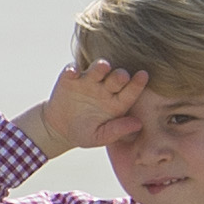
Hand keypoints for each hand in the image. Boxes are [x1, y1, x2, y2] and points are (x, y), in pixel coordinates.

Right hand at [21, 59, 145, 155]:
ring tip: (103, 66)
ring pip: (96, 70)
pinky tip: (73, 72)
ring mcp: (88, 81)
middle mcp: (105, 88)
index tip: (143, 75)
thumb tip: (138, 124)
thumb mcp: (99, 136)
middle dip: (119, 76)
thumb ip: (117, 131)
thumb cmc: (84, 133)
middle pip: (115, 78)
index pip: (130, 92)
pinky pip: (72, 70)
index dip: (137, 84)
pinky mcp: (70, 78)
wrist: (60, 129)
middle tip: (122, 75)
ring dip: (99, 67)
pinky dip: (72, 69)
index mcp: (117, 102)